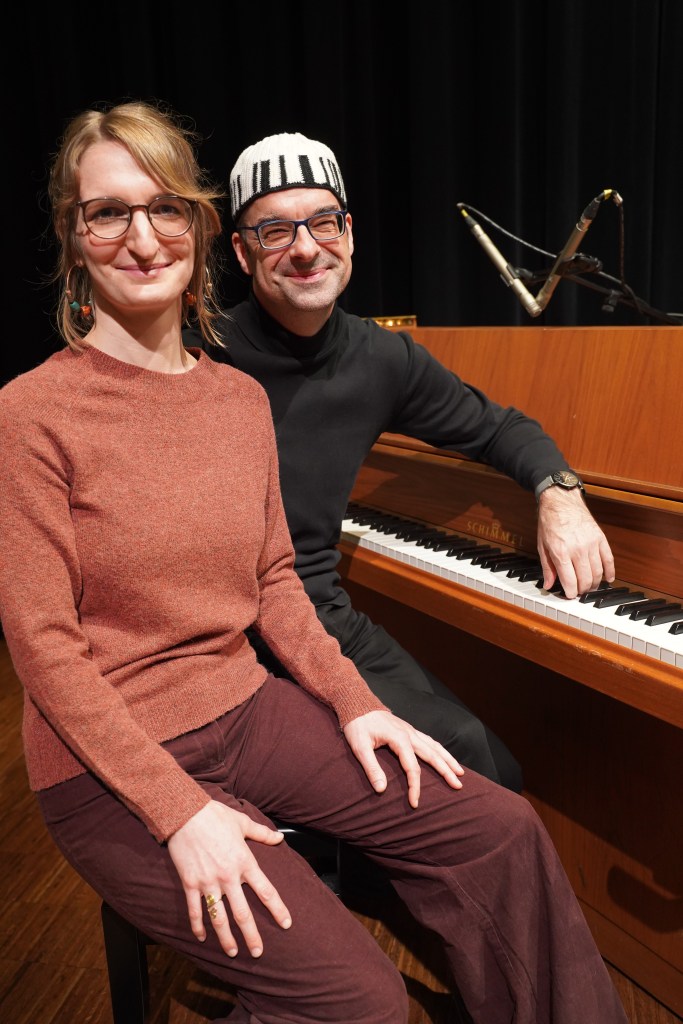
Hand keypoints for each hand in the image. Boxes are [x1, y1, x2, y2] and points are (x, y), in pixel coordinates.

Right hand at [167, 800, 290, 958]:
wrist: (185, 812)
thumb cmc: (215, 815)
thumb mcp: (242, 822)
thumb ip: (262, 833)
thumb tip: (279, 838)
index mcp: (244, 861)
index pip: (266, 891)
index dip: (277, 909)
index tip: (286, 924)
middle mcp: (228, 876)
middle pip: (242, 913)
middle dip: (251, 935)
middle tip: (258, 952)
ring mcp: (208, 882)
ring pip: (219, 917)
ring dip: (226, 938)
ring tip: (232, 953)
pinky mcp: (190, 883)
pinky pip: (195, 910)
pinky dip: (198, 926)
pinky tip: (201, 938)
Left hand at [343, 709, 464, 808]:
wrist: (357, 704)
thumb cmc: (357, 725)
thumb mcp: (360, 747)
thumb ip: (371, 768)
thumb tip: (382, 790)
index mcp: (399, 740)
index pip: (412, 768)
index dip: (415, 787)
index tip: (414, 803)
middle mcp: (410, 734)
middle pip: (432, 755)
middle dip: (446, 772)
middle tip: (458, 786)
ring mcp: (411, 730)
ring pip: (435, 746)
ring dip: (448, 759)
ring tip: (460, 772)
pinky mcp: (408, 729)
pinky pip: (429, 740)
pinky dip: (439, 749)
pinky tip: (444, 755)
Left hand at [537, 486, 614, 598]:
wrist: (561, 501)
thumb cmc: (550, 522)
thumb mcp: (542, 546)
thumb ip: (547, 567)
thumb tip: (549, 585)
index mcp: (561, 552)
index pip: (570, 581)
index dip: (570, 593)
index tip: (569, 596)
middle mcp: (577, 549)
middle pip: (585, 580)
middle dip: (582, 590)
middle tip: (578, 592)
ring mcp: (591, 544)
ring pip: (598, 573)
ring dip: (594, 584)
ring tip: (589, 586)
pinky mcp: (601, 538)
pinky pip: (609, 560)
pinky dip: (610, 572)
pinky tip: (608, 579)